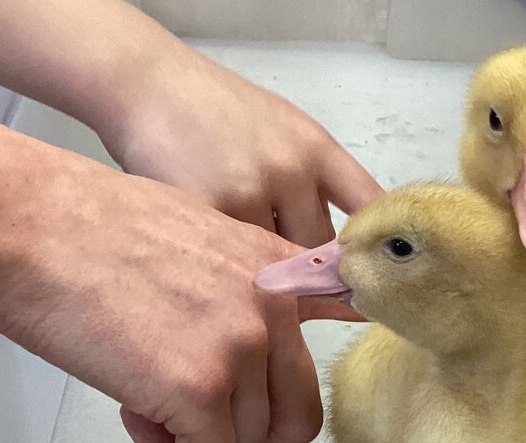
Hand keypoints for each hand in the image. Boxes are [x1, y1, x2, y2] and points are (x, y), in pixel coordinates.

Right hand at [0, 156, 325, 442]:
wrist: (20, 222)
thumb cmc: (79, 228)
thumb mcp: (191, 236)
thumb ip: (236, 288)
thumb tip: (241, 341)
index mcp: (276, 267)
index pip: (347, 317)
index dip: (327, 352)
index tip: (308, 378)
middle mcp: (275, 308)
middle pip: (298, 415)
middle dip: (242, 429)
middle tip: (184, 409)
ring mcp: (242, 349)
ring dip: (196, 442)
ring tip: (140, 394)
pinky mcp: (200, 390)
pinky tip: (132, 413)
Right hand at [105, 48, 382, 246]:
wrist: (148, 86)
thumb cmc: (216, 112)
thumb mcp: (283, 131)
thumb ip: (315, 184)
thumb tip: (343, 250)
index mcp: (316, 149)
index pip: (369, 206)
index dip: (376, 247)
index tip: (376, 273)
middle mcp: (290, 168)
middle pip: (319, 249)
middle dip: (303, 262)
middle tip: (275, 255)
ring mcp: (249, 191)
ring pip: (273, 261)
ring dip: (258, 263)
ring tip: (235, 244)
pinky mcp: (207, 212)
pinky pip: (231, 260)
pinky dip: (224, 261)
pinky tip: (210, 244)